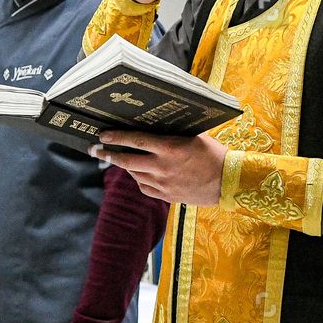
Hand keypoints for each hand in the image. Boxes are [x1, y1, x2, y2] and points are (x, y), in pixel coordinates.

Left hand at [92, 131, 225, 204]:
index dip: (116, 137)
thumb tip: (152, 126)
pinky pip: (144, 187)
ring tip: (116, 158)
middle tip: (94, 149)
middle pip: (127, 161)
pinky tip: (138, 173)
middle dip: (108, 154)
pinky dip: (138, 178)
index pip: (135, 141)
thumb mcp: (194, 136)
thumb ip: (172, 134)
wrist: (228, 182)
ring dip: (123, 166)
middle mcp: (162, 167)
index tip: (102, 134)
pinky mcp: (167, 196)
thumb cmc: (214, 154)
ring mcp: (163, 184)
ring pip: (134, 174)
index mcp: (170, 148)